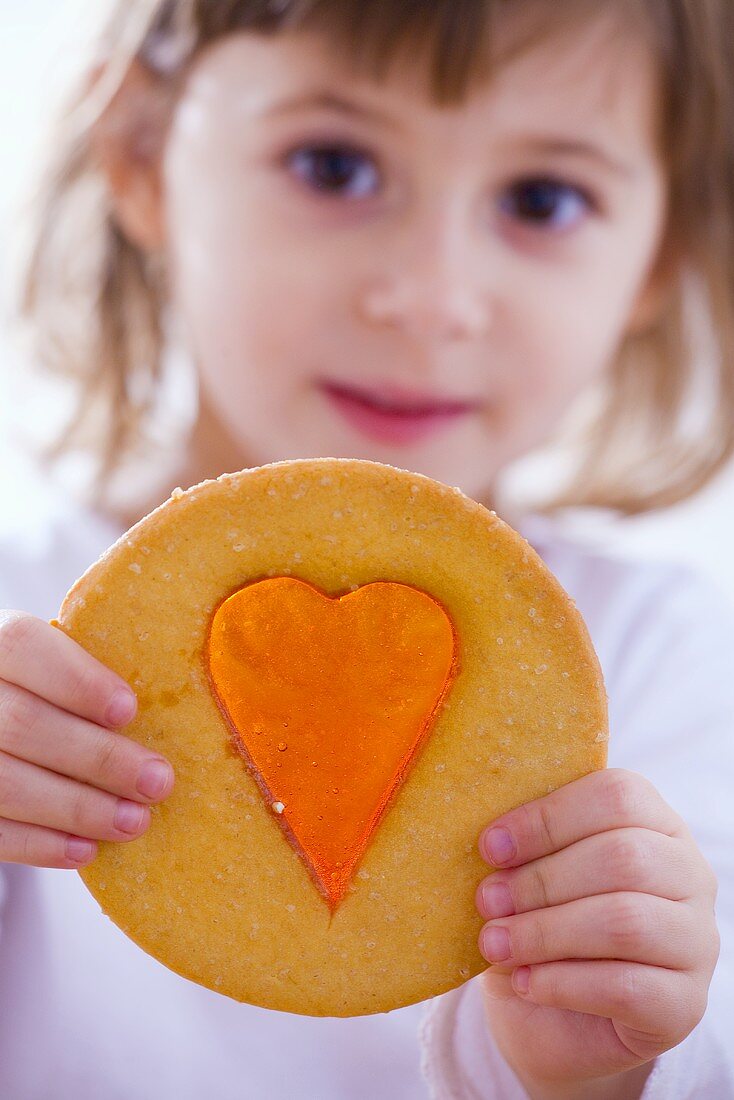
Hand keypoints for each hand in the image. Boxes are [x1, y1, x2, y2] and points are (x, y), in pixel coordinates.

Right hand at [0, 611, 173, 867]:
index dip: (76, 680)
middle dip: (99, 758)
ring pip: (7, 784)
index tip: (129, 710)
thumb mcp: (61, 664)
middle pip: (23, 724)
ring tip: (135, 821)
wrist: (1, 728)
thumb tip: (178, 697)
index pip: (21, 646)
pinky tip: (87, 849)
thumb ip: (98, 670)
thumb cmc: (47, 694)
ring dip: (79, 809)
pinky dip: (41, 845)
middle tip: (158, 781)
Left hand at [474, 767, 719, 1099]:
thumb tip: (489, 836)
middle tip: (487, 900)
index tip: (489, 846)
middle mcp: (688, 875)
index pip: (617, 796)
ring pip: (626, 921)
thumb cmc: (542, 923)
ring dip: (546, 931)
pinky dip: (564, 983)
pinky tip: (524, 983)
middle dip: (542, 879)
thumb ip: (521, 846)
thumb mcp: (528, 873)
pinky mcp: (684, 1005)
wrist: (554, 1018)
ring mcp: (695, 941)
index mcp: (654, 822)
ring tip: (494, 942)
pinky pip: (627, 987)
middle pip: (623, 857)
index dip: (548, 818)